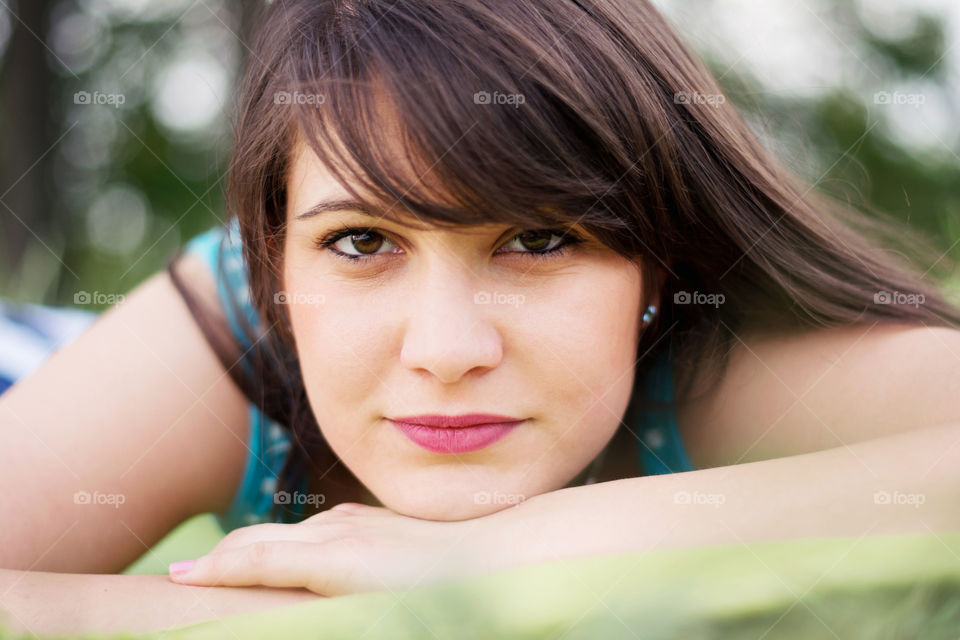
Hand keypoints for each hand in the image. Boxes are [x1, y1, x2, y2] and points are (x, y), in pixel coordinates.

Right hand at [167, 502, 496, 595]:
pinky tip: (282, 554)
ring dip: (248, 547)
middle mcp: (337, 531)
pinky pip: (313, 528)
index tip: (172, 580)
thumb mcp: (382, 618)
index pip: (254, 559)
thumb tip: (293, 613)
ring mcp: (355, 522)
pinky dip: (284, 541)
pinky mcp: (371, 521)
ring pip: (285, 532)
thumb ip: (325, 613)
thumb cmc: (446, 598)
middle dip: (218, 557)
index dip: (211, 571)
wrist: (498, 554)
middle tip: (175, 575)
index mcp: (334, 558)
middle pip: (260, 539)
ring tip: (215, 568)